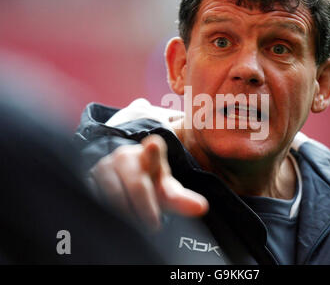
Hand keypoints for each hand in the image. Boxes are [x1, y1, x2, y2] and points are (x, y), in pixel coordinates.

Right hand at [90, 134, 208, 230]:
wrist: (122, 182)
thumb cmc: (149, 184)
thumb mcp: (166, 190)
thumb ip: (182, 198)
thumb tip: (202, 207)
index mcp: (148, 153)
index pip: (153, 150)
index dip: (153, 151)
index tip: (153, 145)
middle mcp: (124, 156)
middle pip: (137, 185)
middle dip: (146, 209)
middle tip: (154, 226)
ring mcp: (102, 167)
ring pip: (113, 196)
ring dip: (127, 214)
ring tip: (137, 224)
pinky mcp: (85, 179)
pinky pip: (95, 199)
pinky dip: (107, 213)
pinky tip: (116, 219)